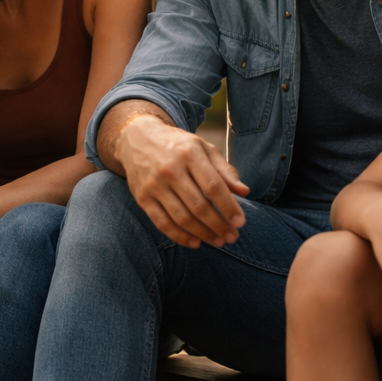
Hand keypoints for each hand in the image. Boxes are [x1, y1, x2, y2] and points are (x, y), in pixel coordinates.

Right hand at [115, 115, 248, 247]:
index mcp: (189, 154)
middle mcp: (170, 169)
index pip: (213, 186)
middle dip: (218, 225)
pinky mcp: (142, 197)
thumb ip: (224, 169)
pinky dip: (180, 236)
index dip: (229, 206)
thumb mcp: (203, 148)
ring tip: (217, 241)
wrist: (137, 138)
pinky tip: (195, 242)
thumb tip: (244, 192)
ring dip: (203, 234)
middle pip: (199, 206)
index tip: (240, 222)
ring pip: (182, 218)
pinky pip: (162, 223)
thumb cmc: (178, 146)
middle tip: (232, 237)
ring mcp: (154, 185)